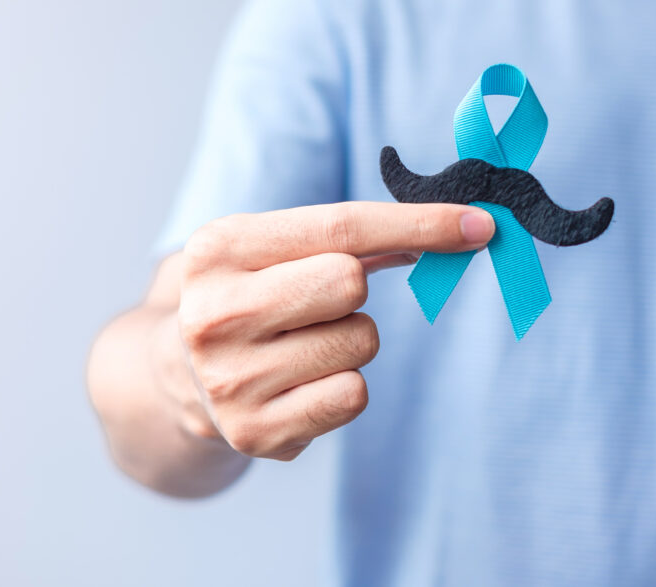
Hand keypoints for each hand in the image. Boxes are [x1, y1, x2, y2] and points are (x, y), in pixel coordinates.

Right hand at [176, 201, 493, 459]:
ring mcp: (229, 379)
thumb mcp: (273, 249)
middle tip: (318, 301)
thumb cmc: (246, 295)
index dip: (419, 223)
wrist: (177, 372)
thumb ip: (352, 237)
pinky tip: (302, 382)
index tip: (478, 225)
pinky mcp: (252, 433)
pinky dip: (345, 384)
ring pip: (360, 342)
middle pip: (349, 283)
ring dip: (350, 340)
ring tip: (301, 344)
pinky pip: (353, 395)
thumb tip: (456, 231)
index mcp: (215, 250)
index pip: (340, 228)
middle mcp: (213, 315)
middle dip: (353, 290)